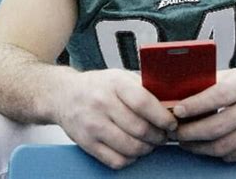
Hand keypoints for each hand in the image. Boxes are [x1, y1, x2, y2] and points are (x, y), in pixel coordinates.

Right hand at [55, 69, 177, 168]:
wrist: (64, 94)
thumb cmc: (97, 85)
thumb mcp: (120, 76)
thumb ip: (143, 87)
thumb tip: (170, 102)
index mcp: (115, 83)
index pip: (144, 103)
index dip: (162, 117)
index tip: (171, 123)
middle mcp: (102, 103)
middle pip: (140, 129)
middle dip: (158, 136)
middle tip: (163, 135)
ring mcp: (93, 124)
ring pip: (130, 147)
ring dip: (147, 149)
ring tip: (150, 143)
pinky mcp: (86, 143)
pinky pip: (116, 160)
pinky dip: (130, 159)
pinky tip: (133, 149)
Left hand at [173, 68, 235, 161]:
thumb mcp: (233, 75)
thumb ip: (209, 82)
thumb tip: (179, 92)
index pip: (217, 96)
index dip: (195, 105)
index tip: (178, 111)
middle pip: (216, 127)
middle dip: (190, 132)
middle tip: (175, 132)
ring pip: (222, 146)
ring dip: (198, 147)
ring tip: (185, 141)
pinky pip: (232, 155)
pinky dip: (214, 154)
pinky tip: (203, 146)